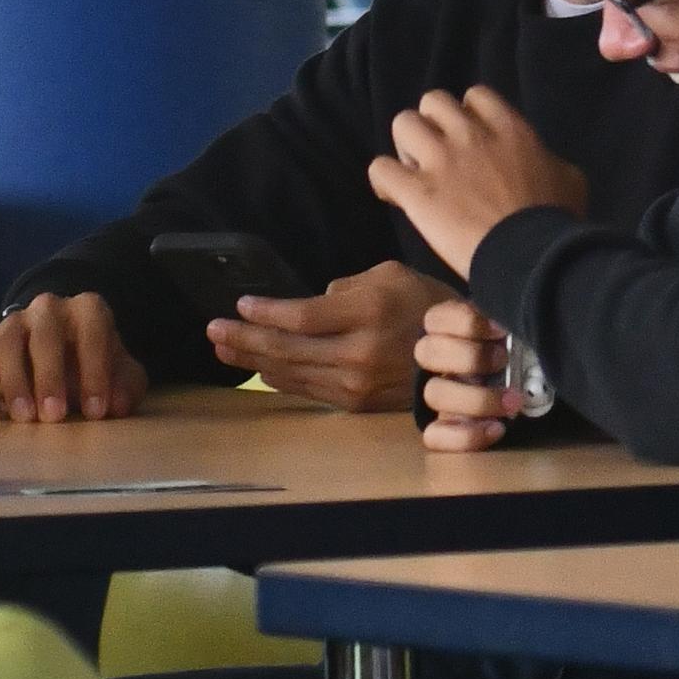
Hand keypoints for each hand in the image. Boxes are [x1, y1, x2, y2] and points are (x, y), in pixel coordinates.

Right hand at [0, 292, 147, 421]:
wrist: (60, 355)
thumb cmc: (93, 367)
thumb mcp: (120, 374)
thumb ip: (126, 385)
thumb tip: (118, 405)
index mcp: (86, 311)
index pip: (92, 329)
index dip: (94, 370)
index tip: (96, 412)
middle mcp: (47, 309)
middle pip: (45, 334)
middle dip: (49, 376)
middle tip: (53, 416)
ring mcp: (11, 324)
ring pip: (6, 342)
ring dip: (14, 380)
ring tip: (23, 417)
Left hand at [204, 260, 455, 410]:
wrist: (465, 355)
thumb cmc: (426, 306)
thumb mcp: (389, 276)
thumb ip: (343, 287)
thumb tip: (309, 302)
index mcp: (367, 313)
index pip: (300, 317)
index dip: (264, 313)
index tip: (239, 304)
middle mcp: (359, 352)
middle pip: (286, 348)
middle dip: (244, 338)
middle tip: (213, 330)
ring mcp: (357, 382)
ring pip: (291, 372)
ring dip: (252, 360)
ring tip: (224, 348)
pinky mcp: (357, 402)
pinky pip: (308, 389)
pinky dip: (280, 378)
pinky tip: (260, 368)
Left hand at [363, 87, 589, 276]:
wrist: (531, 257)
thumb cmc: (555, 221)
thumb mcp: (569, 179)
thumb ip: (548, 160)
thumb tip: (542, 160)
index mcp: (509, 128)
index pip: (475, 96)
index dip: (466, 116)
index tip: (467, 141)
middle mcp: (470, 134)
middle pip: (433, 102)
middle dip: (431, 125)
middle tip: (437, 156)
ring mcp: (440, 161)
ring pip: (403, 123)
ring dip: (404, 146)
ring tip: (413, 172)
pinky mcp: (416, 192)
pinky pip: (380, 168)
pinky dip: (383, 180)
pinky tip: (393, 196)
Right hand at [414, 296, 525, 451]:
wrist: (532, 382)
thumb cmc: (522, 346)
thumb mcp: (513, 317)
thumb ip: (501, 301)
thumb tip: (491, 249)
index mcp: (451, 330)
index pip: (436, 319)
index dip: (466, 322)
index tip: (501, 328)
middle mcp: (440, 361)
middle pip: (427, 352)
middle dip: (469, 356)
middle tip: (504, 359)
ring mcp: (442, 395)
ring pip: (433, 394)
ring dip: (475, 398)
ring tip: (512, 401)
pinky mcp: (447, 427)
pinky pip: (434, 436)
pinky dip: (463, 436)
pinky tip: (496, 429)